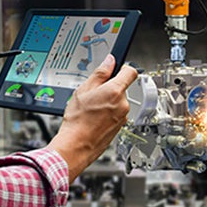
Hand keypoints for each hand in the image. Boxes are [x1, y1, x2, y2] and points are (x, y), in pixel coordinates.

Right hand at [48, 54, 137, 181]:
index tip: (116, 69)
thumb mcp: (83, 90)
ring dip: (108, 102)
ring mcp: (123, 116)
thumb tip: (109, 61)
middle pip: (122, 88)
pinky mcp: (120, 126)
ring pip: (118, 102)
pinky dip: (108, 114)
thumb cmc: (77, 121)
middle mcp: (123, 104)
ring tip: (92, 109)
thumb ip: (99, 73)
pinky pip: (116, 114)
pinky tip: (94, 118)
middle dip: (109, 88)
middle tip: (93, 94)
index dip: (123, 68)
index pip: (130, 72)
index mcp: (115, 91)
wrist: (76, 145)